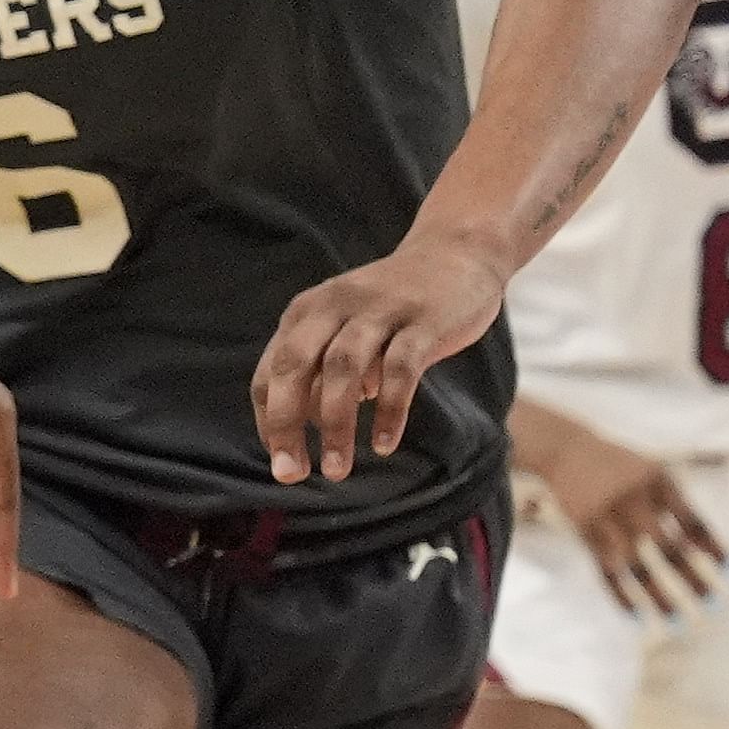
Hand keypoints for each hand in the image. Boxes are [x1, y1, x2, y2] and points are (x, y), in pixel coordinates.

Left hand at [252, 230, 505, 487]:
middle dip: (286, 423)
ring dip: (335, 424)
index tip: (283, 463)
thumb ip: (322, 372)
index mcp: (307, 312)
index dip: (270, 421)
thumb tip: (302, 427)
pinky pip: (400, 369)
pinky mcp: (423, 320)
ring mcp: (380, 310)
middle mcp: (335, 306)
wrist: (458, 255)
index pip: (272, 372)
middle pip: (295, 365)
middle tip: (291, 473)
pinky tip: (383, 445)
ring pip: (343, 369)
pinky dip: (388, 410)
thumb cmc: (393, 308)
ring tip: (336, 471)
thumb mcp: (346, 330)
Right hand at [526, 423, 723, 621]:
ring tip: (675, 620)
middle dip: (691, 577)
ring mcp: (607, 516)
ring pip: (636, 565)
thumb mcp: (651, 472)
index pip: (692, 521)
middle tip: (711, 604)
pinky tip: (635, 615)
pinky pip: (606, 570)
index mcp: (659, 483)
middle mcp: (634, 499)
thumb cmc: (619, 466)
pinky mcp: (584, 530)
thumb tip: (700, 547)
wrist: (567, 450)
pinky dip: (620, 594)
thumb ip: (673, 503)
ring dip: (657, 595)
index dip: (713, 547)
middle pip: (668, 548)